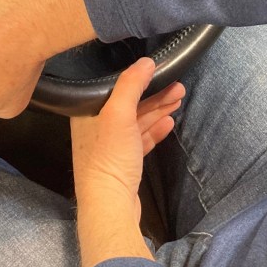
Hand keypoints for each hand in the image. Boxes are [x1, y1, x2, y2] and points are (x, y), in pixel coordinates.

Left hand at [71, 58, 184, 210]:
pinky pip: (141, 140)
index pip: (115, 89)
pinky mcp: (123, 164)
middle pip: (129, 105)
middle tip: (179, 86)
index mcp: (87, 113)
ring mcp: (110, 147)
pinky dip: (155, 130)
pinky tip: (169, 123)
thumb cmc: (109, 157)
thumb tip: (146, 61)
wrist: (110, 205)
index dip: (140, 79)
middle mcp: (96, 128)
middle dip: (155, 95)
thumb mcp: (119, 113)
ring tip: (179, 99)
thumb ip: (131, 85)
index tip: (160, 71)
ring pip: (137, 122)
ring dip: (158, 110)